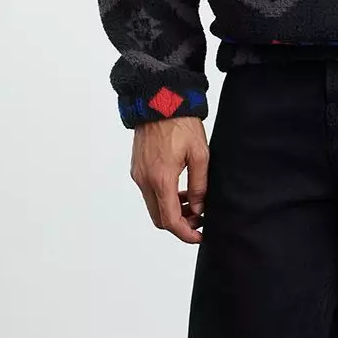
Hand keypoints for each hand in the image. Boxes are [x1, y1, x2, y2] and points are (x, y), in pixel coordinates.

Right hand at [130, 115, 208, 242]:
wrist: (159, 101)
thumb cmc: (181, 124)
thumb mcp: (200, 155)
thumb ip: (199, 185)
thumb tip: (199, 208)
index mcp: (161, 179)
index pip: (170, 220)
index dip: (185, 234)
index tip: (199, 236)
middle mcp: (145, 180)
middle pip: (159, 218)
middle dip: (180, 224)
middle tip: (199, 218)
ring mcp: (138, 174)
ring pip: (154, 206)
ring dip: (172, 210)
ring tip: (194, 201)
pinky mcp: (137, 168)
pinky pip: (149, 192)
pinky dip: (164, 197)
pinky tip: (181, 188)